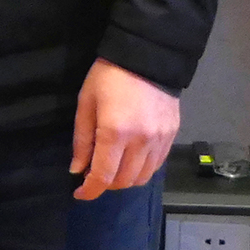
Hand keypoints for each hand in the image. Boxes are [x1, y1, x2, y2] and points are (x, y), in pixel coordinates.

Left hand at [70, 57, 177, 199]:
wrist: (146, 55)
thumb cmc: (108, 75)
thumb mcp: (86, 102)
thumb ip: (82, 139)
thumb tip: (78, 169)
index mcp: (115, 132)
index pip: (103, 176)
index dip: (90, 190)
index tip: (80, 194)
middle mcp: (141, 141)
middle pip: (124, 181)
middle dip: (105, 184)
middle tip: (93, 173)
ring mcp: (160, 140)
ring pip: (142, 177)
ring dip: (124, 179)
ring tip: (112, 167)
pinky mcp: (172, 135)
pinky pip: (156, 165)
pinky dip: (141, 169)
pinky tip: (131, 158)